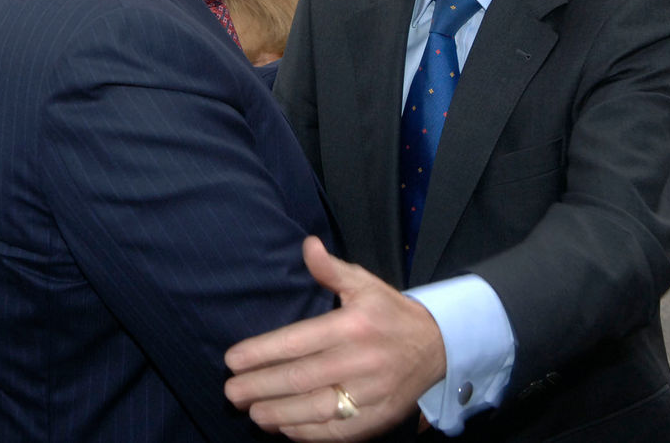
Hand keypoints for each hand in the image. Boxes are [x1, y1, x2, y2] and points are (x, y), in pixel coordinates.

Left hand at [224, 236, 445, 440]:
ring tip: (252, 412)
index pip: (298, 342)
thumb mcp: (365, 284)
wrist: (439, 346)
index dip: (262, 352)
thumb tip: (308, 245)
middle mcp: (362, 361)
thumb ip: (331, 270)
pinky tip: (285, 428)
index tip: (233, 360)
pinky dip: (308, 433)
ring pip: (317, 408)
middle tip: (231, 391)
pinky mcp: (379, 418)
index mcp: (353, 326)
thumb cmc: (390, 313)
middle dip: (261, 386)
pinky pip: (338, 431)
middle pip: (301, 378)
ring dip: (279, 413)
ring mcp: (372, 394)